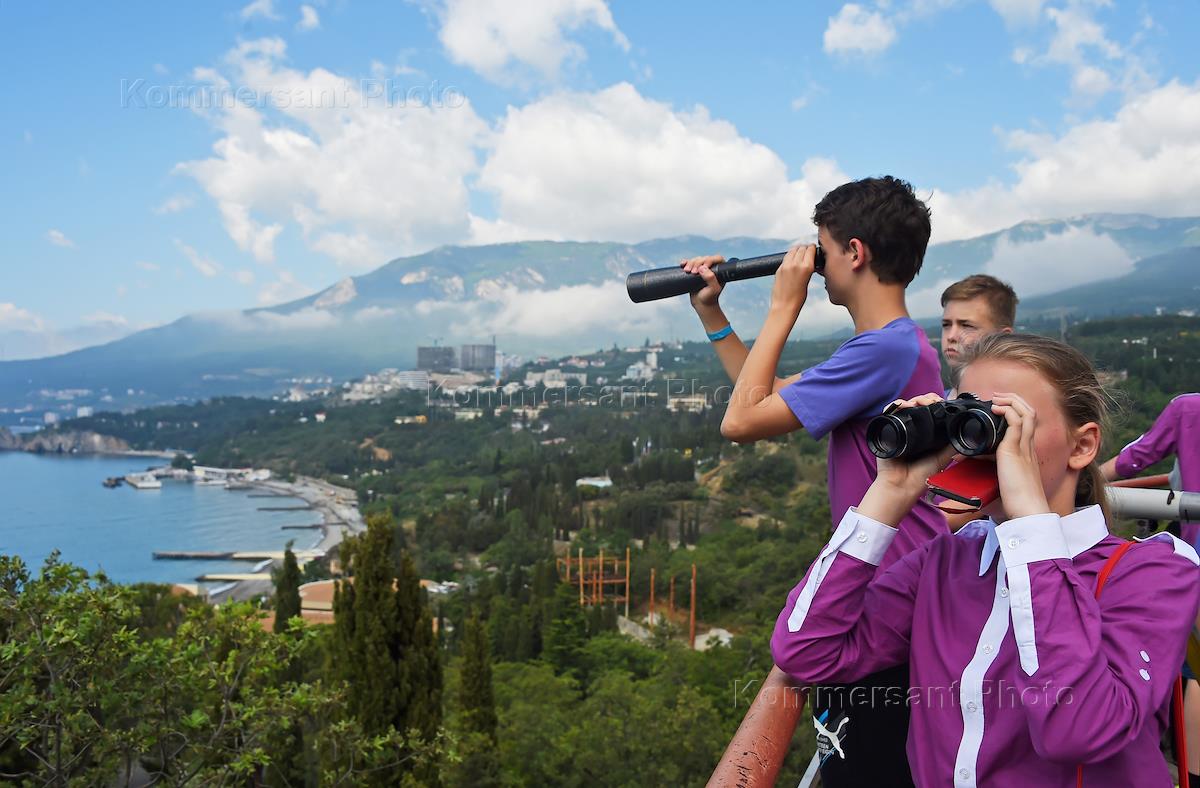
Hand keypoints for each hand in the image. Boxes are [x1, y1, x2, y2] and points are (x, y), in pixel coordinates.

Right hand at [680, 255, 724, 311]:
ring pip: (696, 260)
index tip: (702, 267)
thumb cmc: (709, 298)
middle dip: (697, 263)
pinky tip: (682, 264)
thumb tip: (703, 268)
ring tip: (687, 271)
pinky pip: (690, 263)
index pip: (717, 259)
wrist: (701, 304)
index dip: (709, 260)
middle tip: (693, 272)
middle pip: (704, 258)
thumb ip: (711, 279)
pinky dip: (686, 262)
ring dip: (690, 263)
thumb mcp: (713, 290)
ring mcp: (703, 269)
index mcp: (720, 270)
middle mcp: (712, 268)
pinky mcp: (695, 271)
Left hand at [770, 244, 815, 314]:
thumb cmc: (798, 298)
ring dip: (797, 250)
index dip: (812, 248)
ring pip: (792, 250)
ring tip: (799, 254)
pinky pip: (786, 257)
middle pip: (801, 248)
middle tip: (807, 252)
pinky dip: (790, 256)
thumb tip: (808, 260)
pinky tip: (792, 261)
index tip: (813, 249)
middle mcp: (795, 264)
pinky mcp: (779, 269)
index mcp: (806, 267)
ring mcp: (786, 265)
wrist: (784, 306)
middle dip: (805, 248)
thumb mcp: (808, 280)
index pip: (810, 249)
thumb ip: (807, 268)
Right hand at [858, 394, 957, 524]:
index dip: (935, 403)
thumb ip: (953, 445)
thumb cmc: (921, 474)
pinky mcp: (889, 429)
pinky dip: (894, 405)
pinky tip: (901, 405)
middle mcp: (914, 428)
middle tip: (929, 402)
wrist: (902, 484)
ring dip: (912, 400)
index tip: (940, 402)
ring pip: (906, 406)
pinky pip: (890, 413)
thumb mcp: (943, 457)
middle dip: (925, 399)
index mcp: (927, 432)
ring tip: (917, 403)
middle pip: (919, 405)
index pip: (931, 411)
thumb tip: (965, 430)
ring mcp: (901, 427)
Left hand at [989, 393, 1050, 518]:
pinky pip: (1015, 423)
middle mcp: (1029, 447)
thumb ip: (989, 467)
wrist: (1028, 511)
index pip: (1028, 424)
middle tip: (998, 397)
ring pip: (1025, 413)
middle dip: (1014, 400)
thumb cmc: (1017, 501)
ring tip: (996, 398)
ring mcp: (1024, 447)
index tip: (1001, 407)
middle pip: (1030, 413)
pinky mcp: (1015, 450)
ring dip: (1010, 401)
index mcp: (1028, 454)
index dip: (1017, 411)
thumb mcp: (1002, 479)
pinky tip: (995, 409)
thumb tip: (971, 460)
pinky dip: (1006, 411)